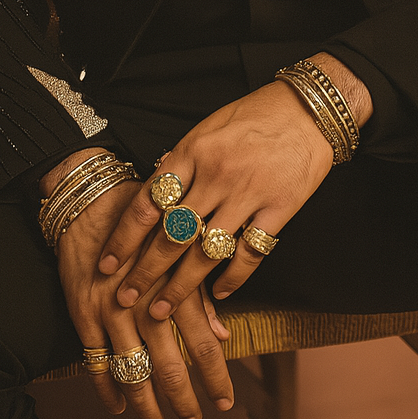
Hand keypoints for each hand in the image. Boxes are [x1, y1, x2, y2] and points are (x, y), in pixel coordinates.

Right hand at [48, 161, 233, 418]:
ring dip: (146, 402)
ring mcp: (110, 309)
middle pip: (168, 364)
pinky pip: (94, 359)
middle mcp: (143, 300)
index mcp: (173, 282)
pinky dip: (105, 387)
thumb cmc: (145, 215)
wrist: (90, 195)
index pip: (201, 342)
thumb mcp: (180, 245)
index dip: (215, 376)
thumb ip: (200, 291)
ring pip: (131, 369)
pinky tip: (118, 406)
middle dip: (183, 398)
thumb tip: (224, 335)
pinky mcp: (83, 310)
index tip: (225, 401)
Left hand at [97, 54, 371, 321]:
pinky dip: (231, 279)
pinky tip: (218, 295)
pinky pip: (249, 254)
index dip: (124, 238)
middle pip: (172, 235)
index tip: (108, 264)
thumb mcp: (209, 127)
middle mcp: (216, 174)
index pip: (148, 202)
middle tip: (124, 299)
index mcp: (194, 150)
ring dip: (180, 288)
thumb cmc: (256, 114)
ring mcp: (248, 194)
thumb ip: (184, 160)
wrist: (309, 108)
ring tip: (161, 310)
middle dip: (144, 272)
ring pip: (206, 253)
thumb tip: (155, 190)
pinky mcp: (278, 209)